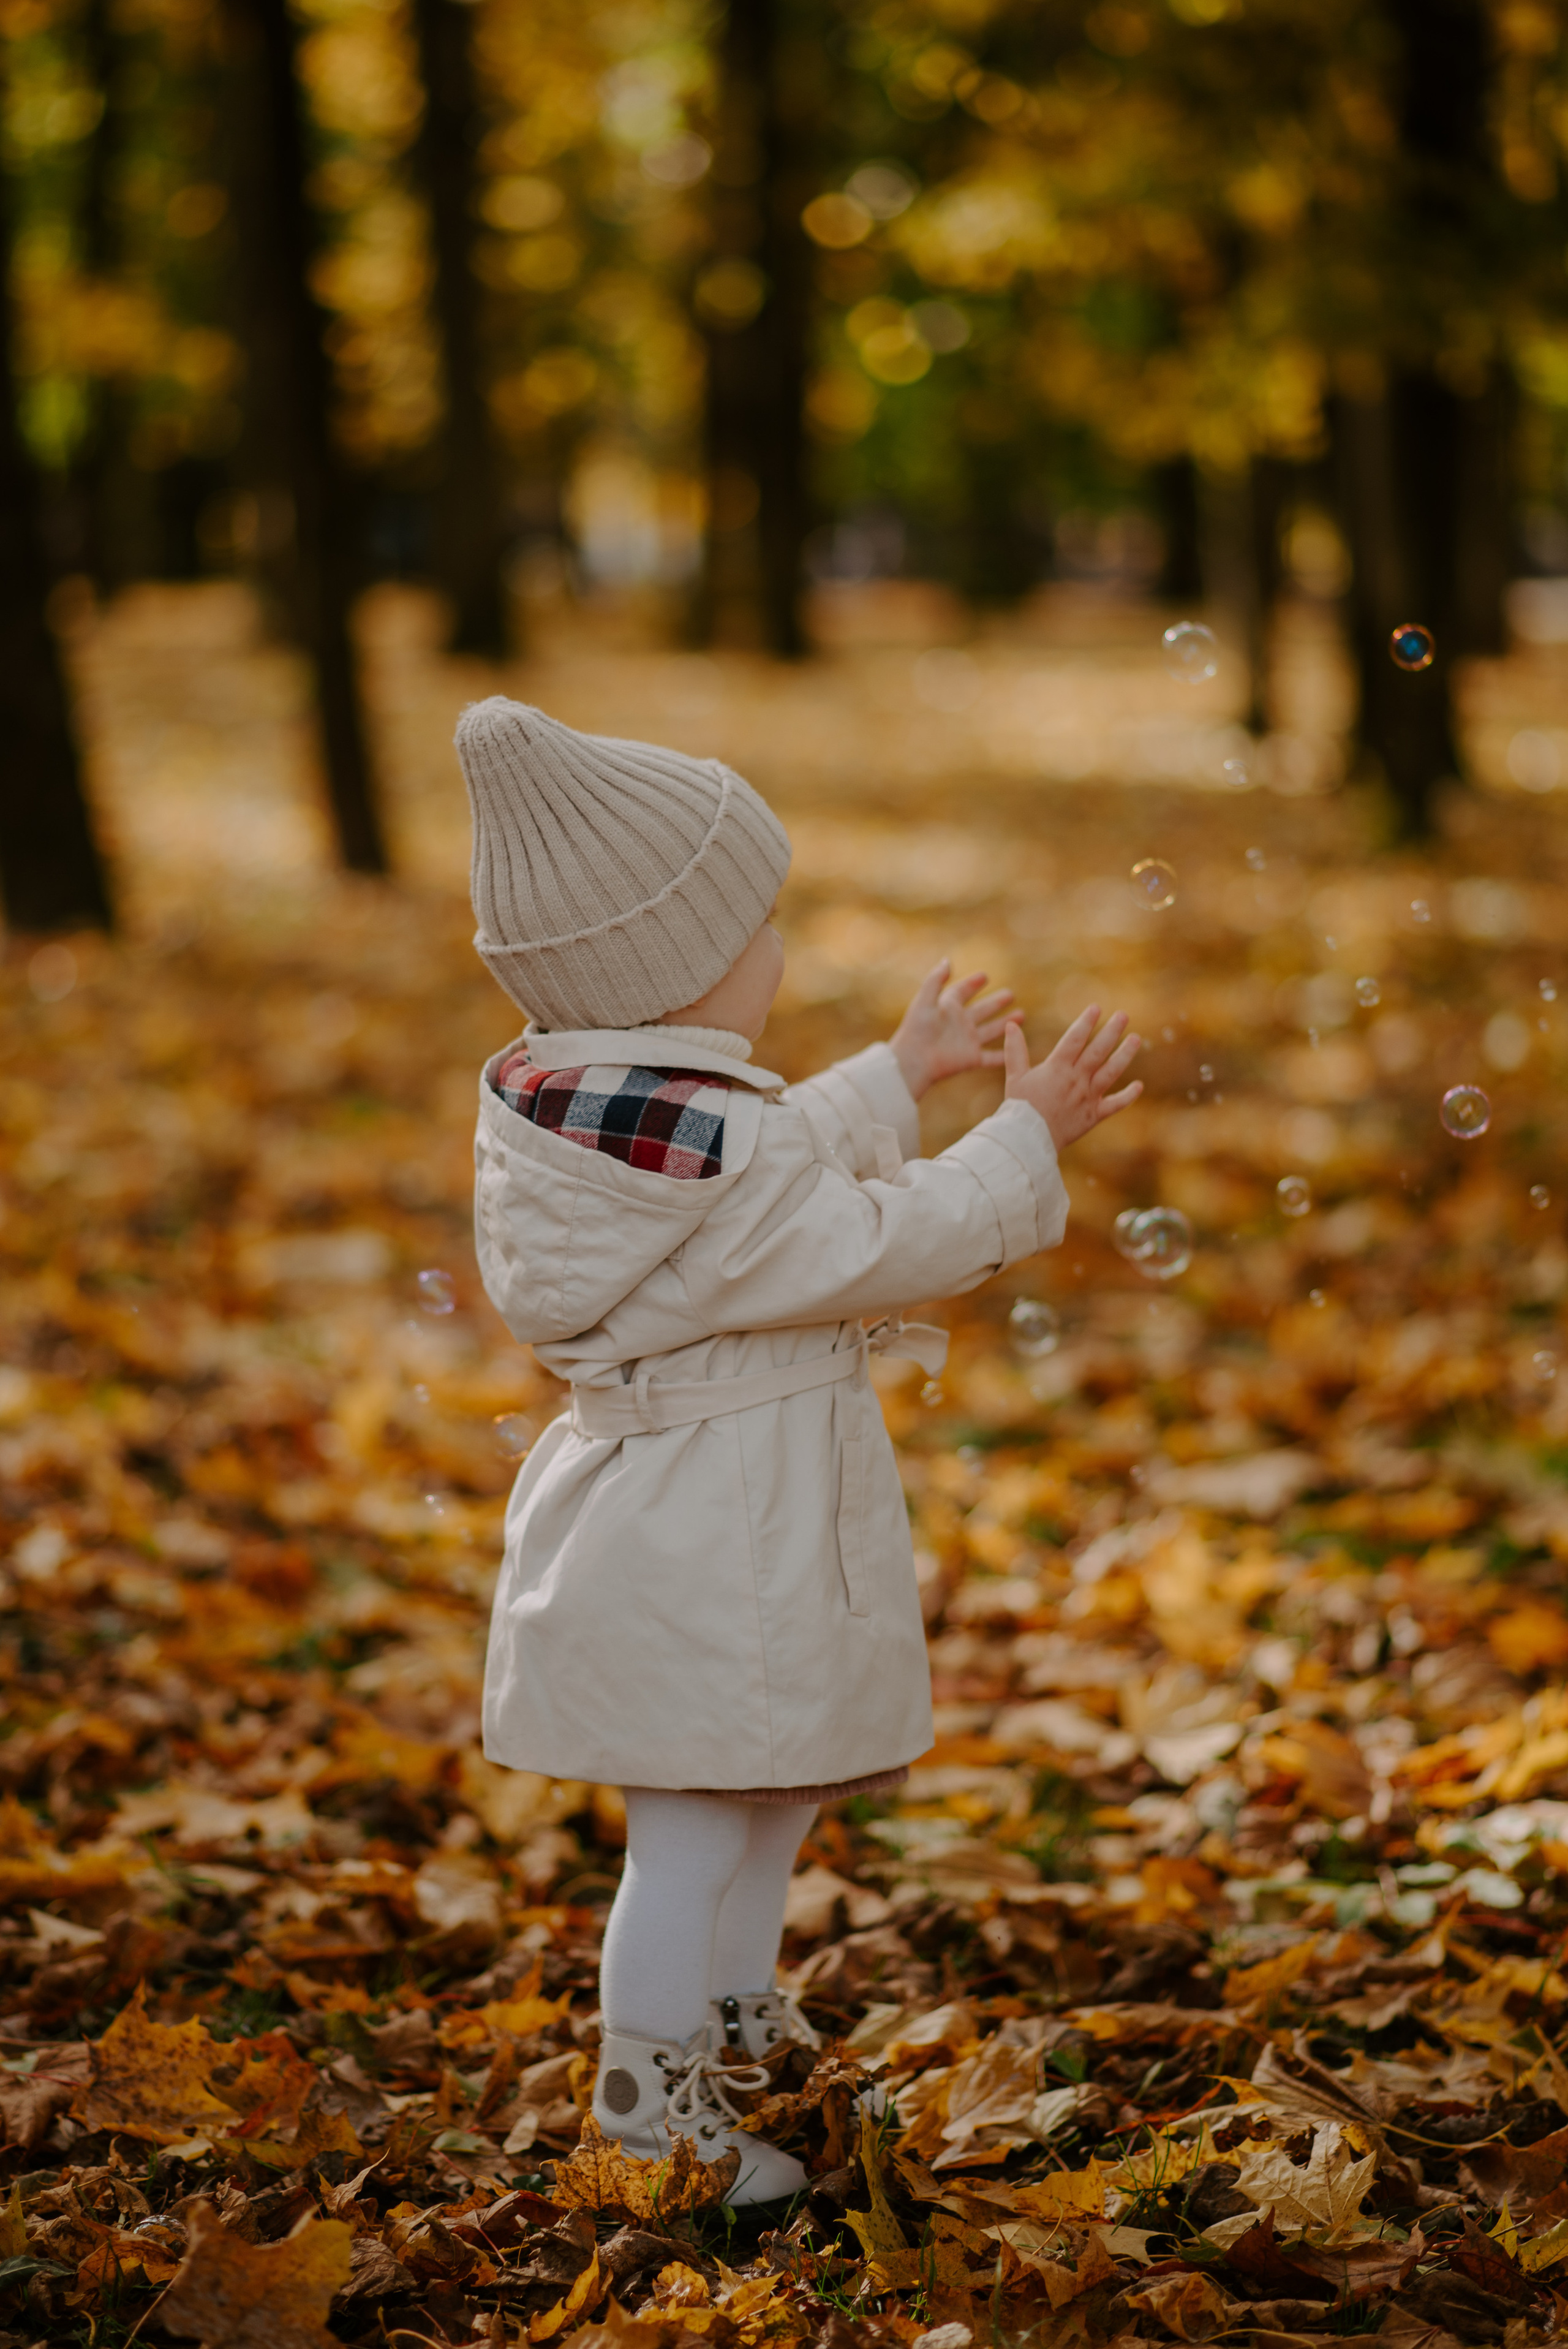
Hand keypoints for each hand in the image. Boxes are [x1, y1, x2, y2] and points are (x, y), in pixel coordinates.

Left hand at [890, 960, 1016, 1101]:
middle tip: (1011, 993)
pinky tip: (1016, 1048)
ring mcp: (966, 1041)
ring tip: (1021, 1015)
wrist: (914, 1061)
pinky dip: (1004, 1055)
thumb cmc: (917, 1030)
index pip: (962, 992)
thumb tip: (947, 960)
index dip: (972, 984)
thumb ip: (935, 980)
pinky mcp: (971, 1059)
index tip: (984, 976)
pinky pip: (991, 1057)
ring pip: (990, 1031)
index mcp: (947, 1008)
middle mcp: (959, 1024)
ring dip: (1005, 1023)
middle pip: (981, 1010)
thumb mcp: (925, 1000)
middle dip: (995, 1002)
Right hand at [1003, 1006, 1142, 1148]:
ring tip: (1136, 1038)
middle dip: (1111, 1031)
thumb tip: (1011, 1025)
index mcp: (1057, 1068)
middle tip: (1124, 1015)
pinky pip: (1115, 1105)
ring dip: (1124, 1055)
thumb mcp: (1014, 1076)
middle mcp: (1076, 1080)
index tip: (1096, 1008)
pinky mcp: (1093, 1115)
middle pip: (1098, 1051)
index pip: (1074, 1039)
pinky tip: (1139, 1085)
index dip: (1086, 1022)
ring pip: (1110, 1072)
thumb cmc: (1019, 1108)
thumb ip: (1015, 1050)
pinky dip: (1128, 1096)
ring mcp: (1087, 1097)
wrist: (1027, 1140)